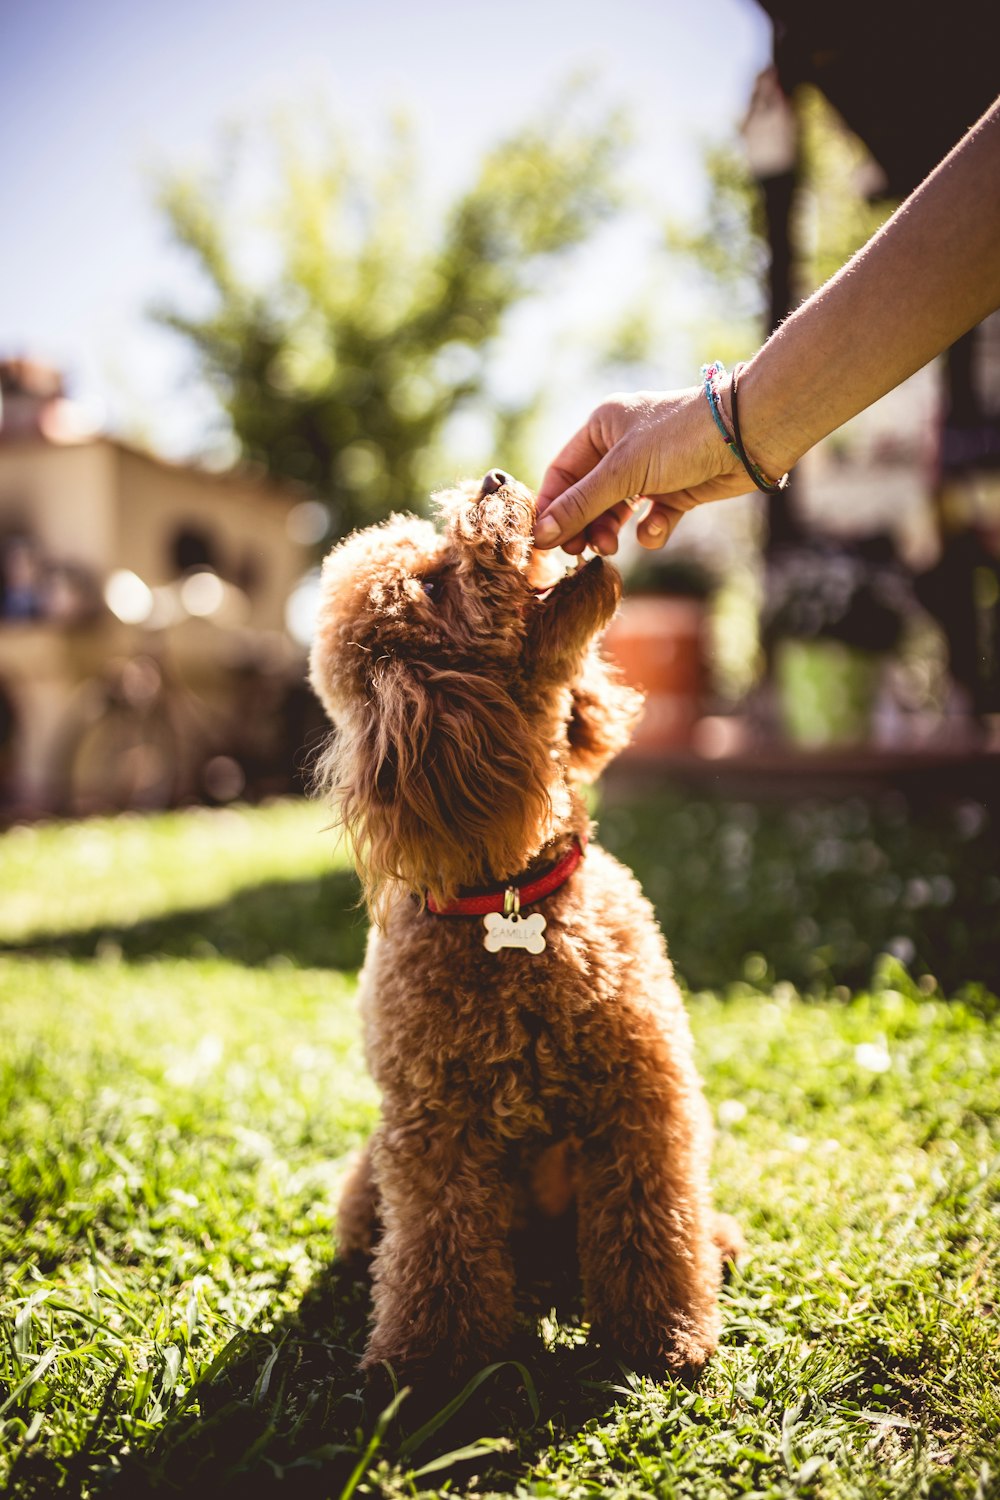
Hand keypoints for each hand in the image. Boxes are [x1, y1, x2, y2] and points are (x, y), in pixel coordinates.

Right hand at [534, 387, 749, 552]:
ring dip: (611, 531)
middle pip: (587, 496)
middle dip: (584, 524)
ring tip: (611, 548)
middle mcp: (622, 447)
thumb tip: (541, 535)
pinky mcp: (675, 491)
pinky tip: (656, 529)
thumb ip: (581, 505)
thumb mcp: (622, 471)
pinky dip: (650, 529)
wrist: (748, 437)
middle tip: (580, 551)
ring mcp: (650, 471)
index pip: (562, 473)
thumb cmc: (680, 438)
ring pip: (616, 511)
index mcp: (602, 427)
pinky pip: (650, 518)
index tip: (544, 543)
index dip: (551, 508)